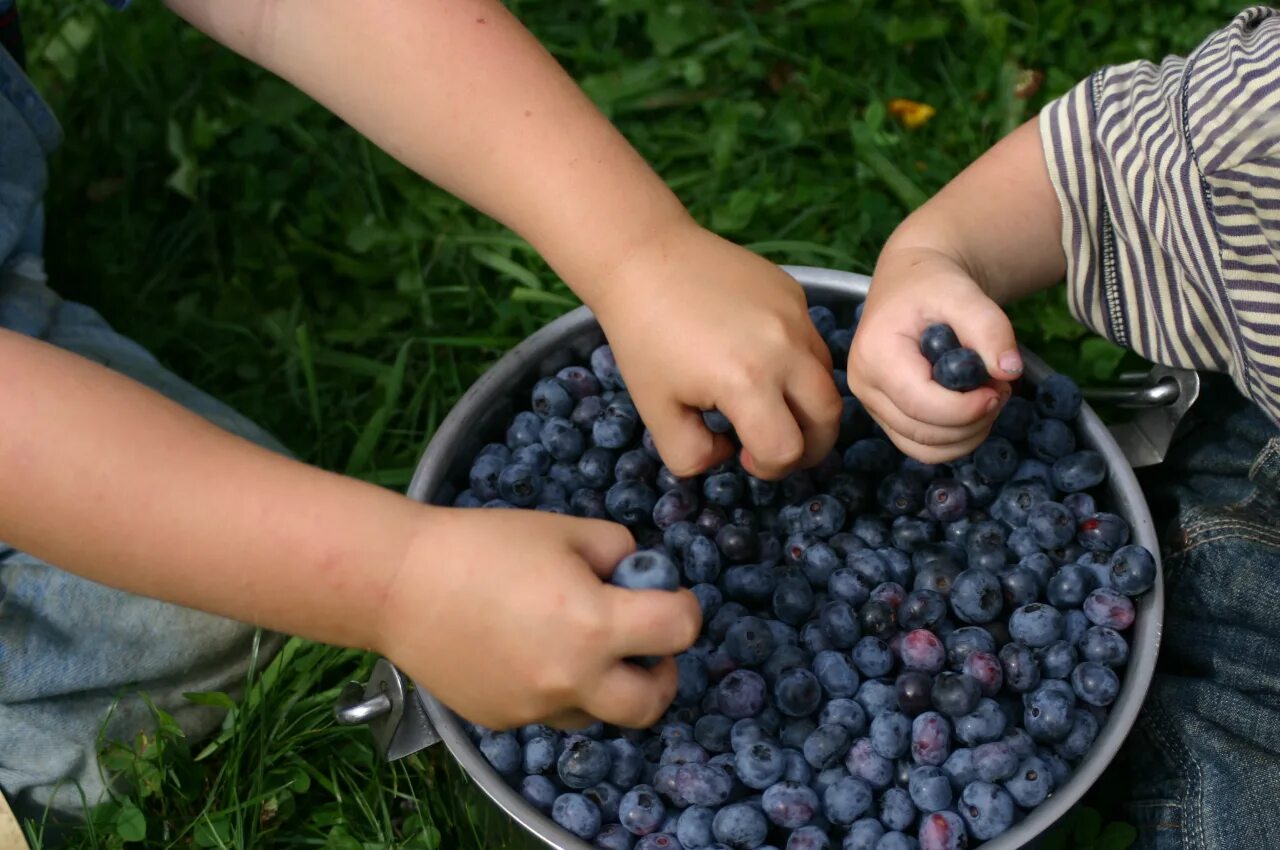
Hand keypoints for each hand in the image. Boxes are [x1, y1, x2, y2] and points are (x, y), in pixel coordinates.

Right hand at [378, 507, 701, 730]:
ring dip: (605, 685)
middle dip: (661, 675)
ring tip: (574, 643)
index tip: (669, 598)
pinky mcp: (503, 719)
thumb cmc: (483, 545)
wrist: (399, 583)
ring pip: (598, 714)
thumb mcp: (566, 528)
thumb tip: (638, 576)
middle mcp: (571, 678)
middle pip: (651, 705)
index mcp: (594, 624)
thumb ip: (618, 551)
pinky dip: (554, 687)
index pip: (680, 631)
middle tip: (644, 647)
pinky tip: (524, 649)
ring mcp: (535, 707)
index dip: (684, 608)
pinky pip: (549, 712)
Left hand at [591, 221, 841, 479]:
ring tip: (772, 408)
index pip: (787, 449)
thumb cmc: (643, 337)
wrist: (644, 258)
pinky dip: (799, 365)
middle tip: (777, 448)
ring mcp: (795, 316)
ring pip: (827, 378)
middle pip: (827, 418)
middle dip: (808, 447)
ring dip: (807, 406)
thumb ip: (691, 455)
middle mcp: (784, 349)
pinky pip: (813, 342)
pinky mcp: (793, 293)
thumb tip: (728, 451)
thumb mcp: (655, 412)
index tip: (743, 457)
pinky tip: (759, 361)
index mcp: (747, 382)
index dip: (769, 467)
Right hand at [847, 245, 1022, 462]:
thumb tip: (1010, 371)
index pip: (921, 404)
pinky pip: (922, 447)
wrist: (913, 279)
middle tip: (999, 387)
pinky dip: (955, 439)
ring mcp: (871, 405)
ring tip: (986, 396)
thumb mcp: (964, 293)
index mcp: (875, 355)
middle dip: (972, 420)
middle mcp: (864, 386)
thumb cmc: (934, 284)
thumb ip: (989, 328)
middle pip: (924, 433)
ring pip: (924, 449)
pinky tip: (971, 409)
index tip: (1001, 388)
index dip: (967, 408)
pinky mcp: (885, 416)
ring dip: (967, 434)